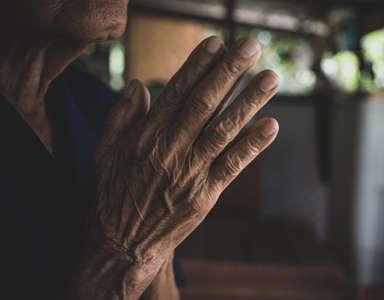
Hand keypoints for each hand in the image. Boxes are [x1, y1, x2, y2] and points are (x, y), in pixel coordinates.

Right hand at [83, 36, 278, 298]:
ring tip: (271, 78)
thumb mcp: (104, 152)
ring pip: (223, 130)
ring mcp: (189, 173)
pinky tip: (271, 125)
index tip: (217, 44)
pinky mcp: (204, 195)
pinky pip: (232, 166)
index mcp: (145, 136)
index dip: (198, 66)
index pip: (176, 92)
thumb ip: (121, 116)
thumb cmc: (112, 195)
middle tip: (250, 46)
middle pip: (204, 104)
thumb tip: (140, 85)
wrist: (121, 245)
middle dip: (229, 73)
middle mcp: (169, 150)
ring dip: (249, 102)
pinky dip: (252, 146)